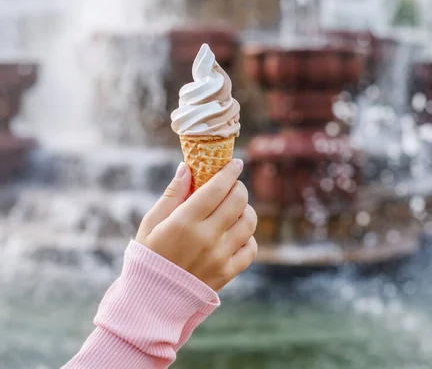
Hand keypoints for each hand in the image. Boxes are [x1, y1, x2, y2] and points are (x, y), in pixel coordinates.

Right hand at [136, 159, 257, 290]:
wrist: (151, 301)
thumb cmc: (148, 256)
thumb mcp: (151, 223)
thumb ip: (172, 194)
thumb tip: (187, 167)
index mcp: (184, 222)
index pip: (217, 188)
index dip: (230, 172)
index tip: (235, 163)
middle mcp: (206, 237)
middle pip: (238, 201)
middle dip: (238, 187)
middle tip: (232, 186)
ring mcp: (220, 256)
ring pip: (249, 222)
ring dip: (245, 210)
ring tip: (234, 209)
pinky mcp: (227, 273)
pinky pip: (251, 249)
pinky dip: (248, 237)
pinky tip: (235, 234)